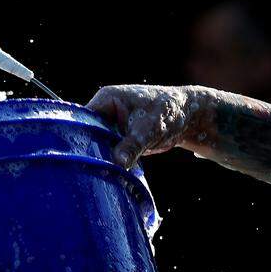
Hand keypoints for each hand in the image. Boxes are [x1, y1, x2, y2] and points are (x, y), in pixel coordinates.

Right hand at [85, 85, 206, 167]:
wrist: (189, 116)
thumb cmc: (168, 112)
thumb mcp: (148, 130)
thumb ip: (131, 146)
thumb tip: (117, 162)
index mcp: (106, 99)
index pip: (84, 119)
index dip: (81, 136)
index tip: (81, 156)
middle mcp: (105, 111)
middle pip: (89, 133)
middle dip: (92, 149)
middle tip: (91, 168)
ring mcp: (112, 124)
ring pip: (99, 144)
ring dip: (102, 157)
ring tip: (100, 171)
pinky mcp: (119, 136)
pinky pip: (109, 150)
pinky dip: (112, 160)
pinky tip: (110, 172)